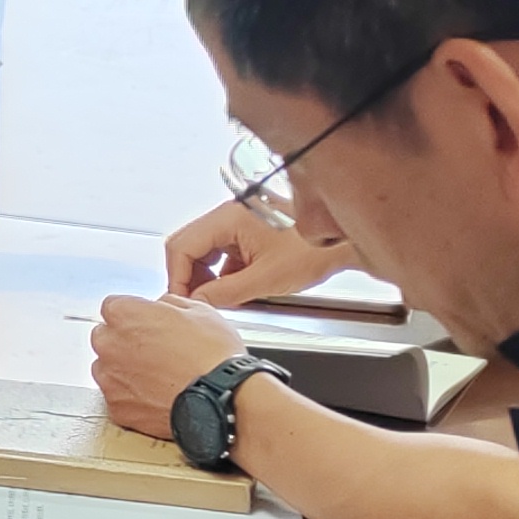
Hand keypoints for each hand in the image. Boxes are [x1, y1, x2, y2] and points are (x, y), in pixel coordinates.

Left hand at [92, 293, 253, 440]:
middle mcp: (110, 345)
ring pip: (107, 369)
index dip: (134, 315)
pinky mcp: (117, 408)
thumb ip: (168, 304)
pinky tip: (157, 395)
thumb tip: (163, 306)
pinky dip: (132, 397)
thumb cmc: (213, 355)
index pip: (113, 307)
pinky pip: (118, 397)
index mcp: (125, 314)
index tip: (146, 323)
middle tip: (156, 351)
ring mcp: (110, 379)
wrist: (223, 399)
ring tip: (159, 375)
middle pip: (106, 337)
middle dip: (124, 342)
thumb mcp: (199, 310)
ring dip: (125, 369)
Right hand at [168, 195, 349, 308]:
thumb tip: (198, 303)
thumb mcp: (265, 279)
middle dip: (187, 276)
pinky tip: (231, 290)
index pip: (182, 246)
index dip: (177, 277)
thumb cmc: (313, 251)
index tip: (182, 301)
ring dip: (203, 275)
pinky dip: (219, 272)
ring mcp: (237, 223)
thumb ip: (225, 293)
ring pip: (203, 249)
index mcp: (229, 218)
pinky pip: (220, 252)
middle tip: (195, 302)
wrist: (341, 242)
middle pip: (187, 245)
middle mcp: (228, 215)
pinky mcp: (246, 233)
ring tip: (215, 299)